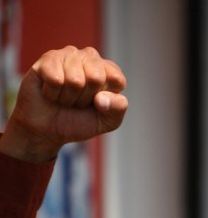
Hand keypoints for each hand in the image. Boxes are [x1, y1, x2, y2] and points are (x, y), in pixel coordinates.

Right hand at [0, 45, 127, 162]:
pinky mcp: (47, 59)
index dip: (105, 99)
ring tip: (63, 97)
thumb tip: (102, 97)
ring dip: (68, 97)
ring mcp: (69, 55)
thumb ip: (117, 109)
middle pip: (96, 78)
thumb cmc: (79, 121)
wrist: (47, 129)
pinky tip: (50, 92)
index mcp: (110, 70)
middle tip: (77, 102)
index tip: (97, 104)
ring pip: (75, 80)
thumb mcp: (107, 121)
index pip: (116, 79)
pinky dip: (52, 93)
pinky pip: (55, 79)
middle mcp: (90, 58)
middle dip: (85, 98)